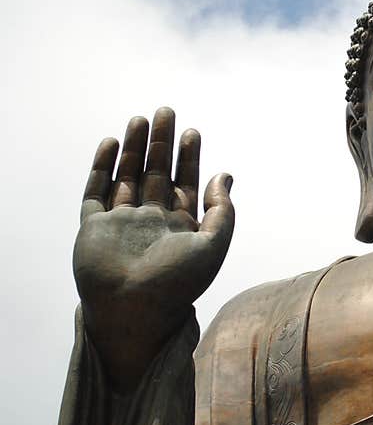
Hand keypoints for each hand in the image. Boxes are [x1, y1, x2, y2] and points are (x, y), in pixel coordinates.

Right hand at [73, 107, 233, 390]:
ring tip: (141, 119)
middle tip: (166, 111)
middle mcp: (150, 222)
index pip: (186, 184)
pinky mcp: (94, 228)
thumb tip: (226, 174)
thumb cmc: (178, 284)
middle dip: (161, 144)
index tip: (193, 132)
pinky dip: (102, 167)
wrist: (135, 312)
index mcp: (180, 228)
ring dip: (134, 148)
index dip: (190, 158)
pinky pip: (96, 192)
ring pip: (127, 176)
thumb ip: (222, 211)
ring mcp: (121, 224)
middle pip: (156, 173)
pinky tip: (112, 144)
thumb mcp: (213, 245)